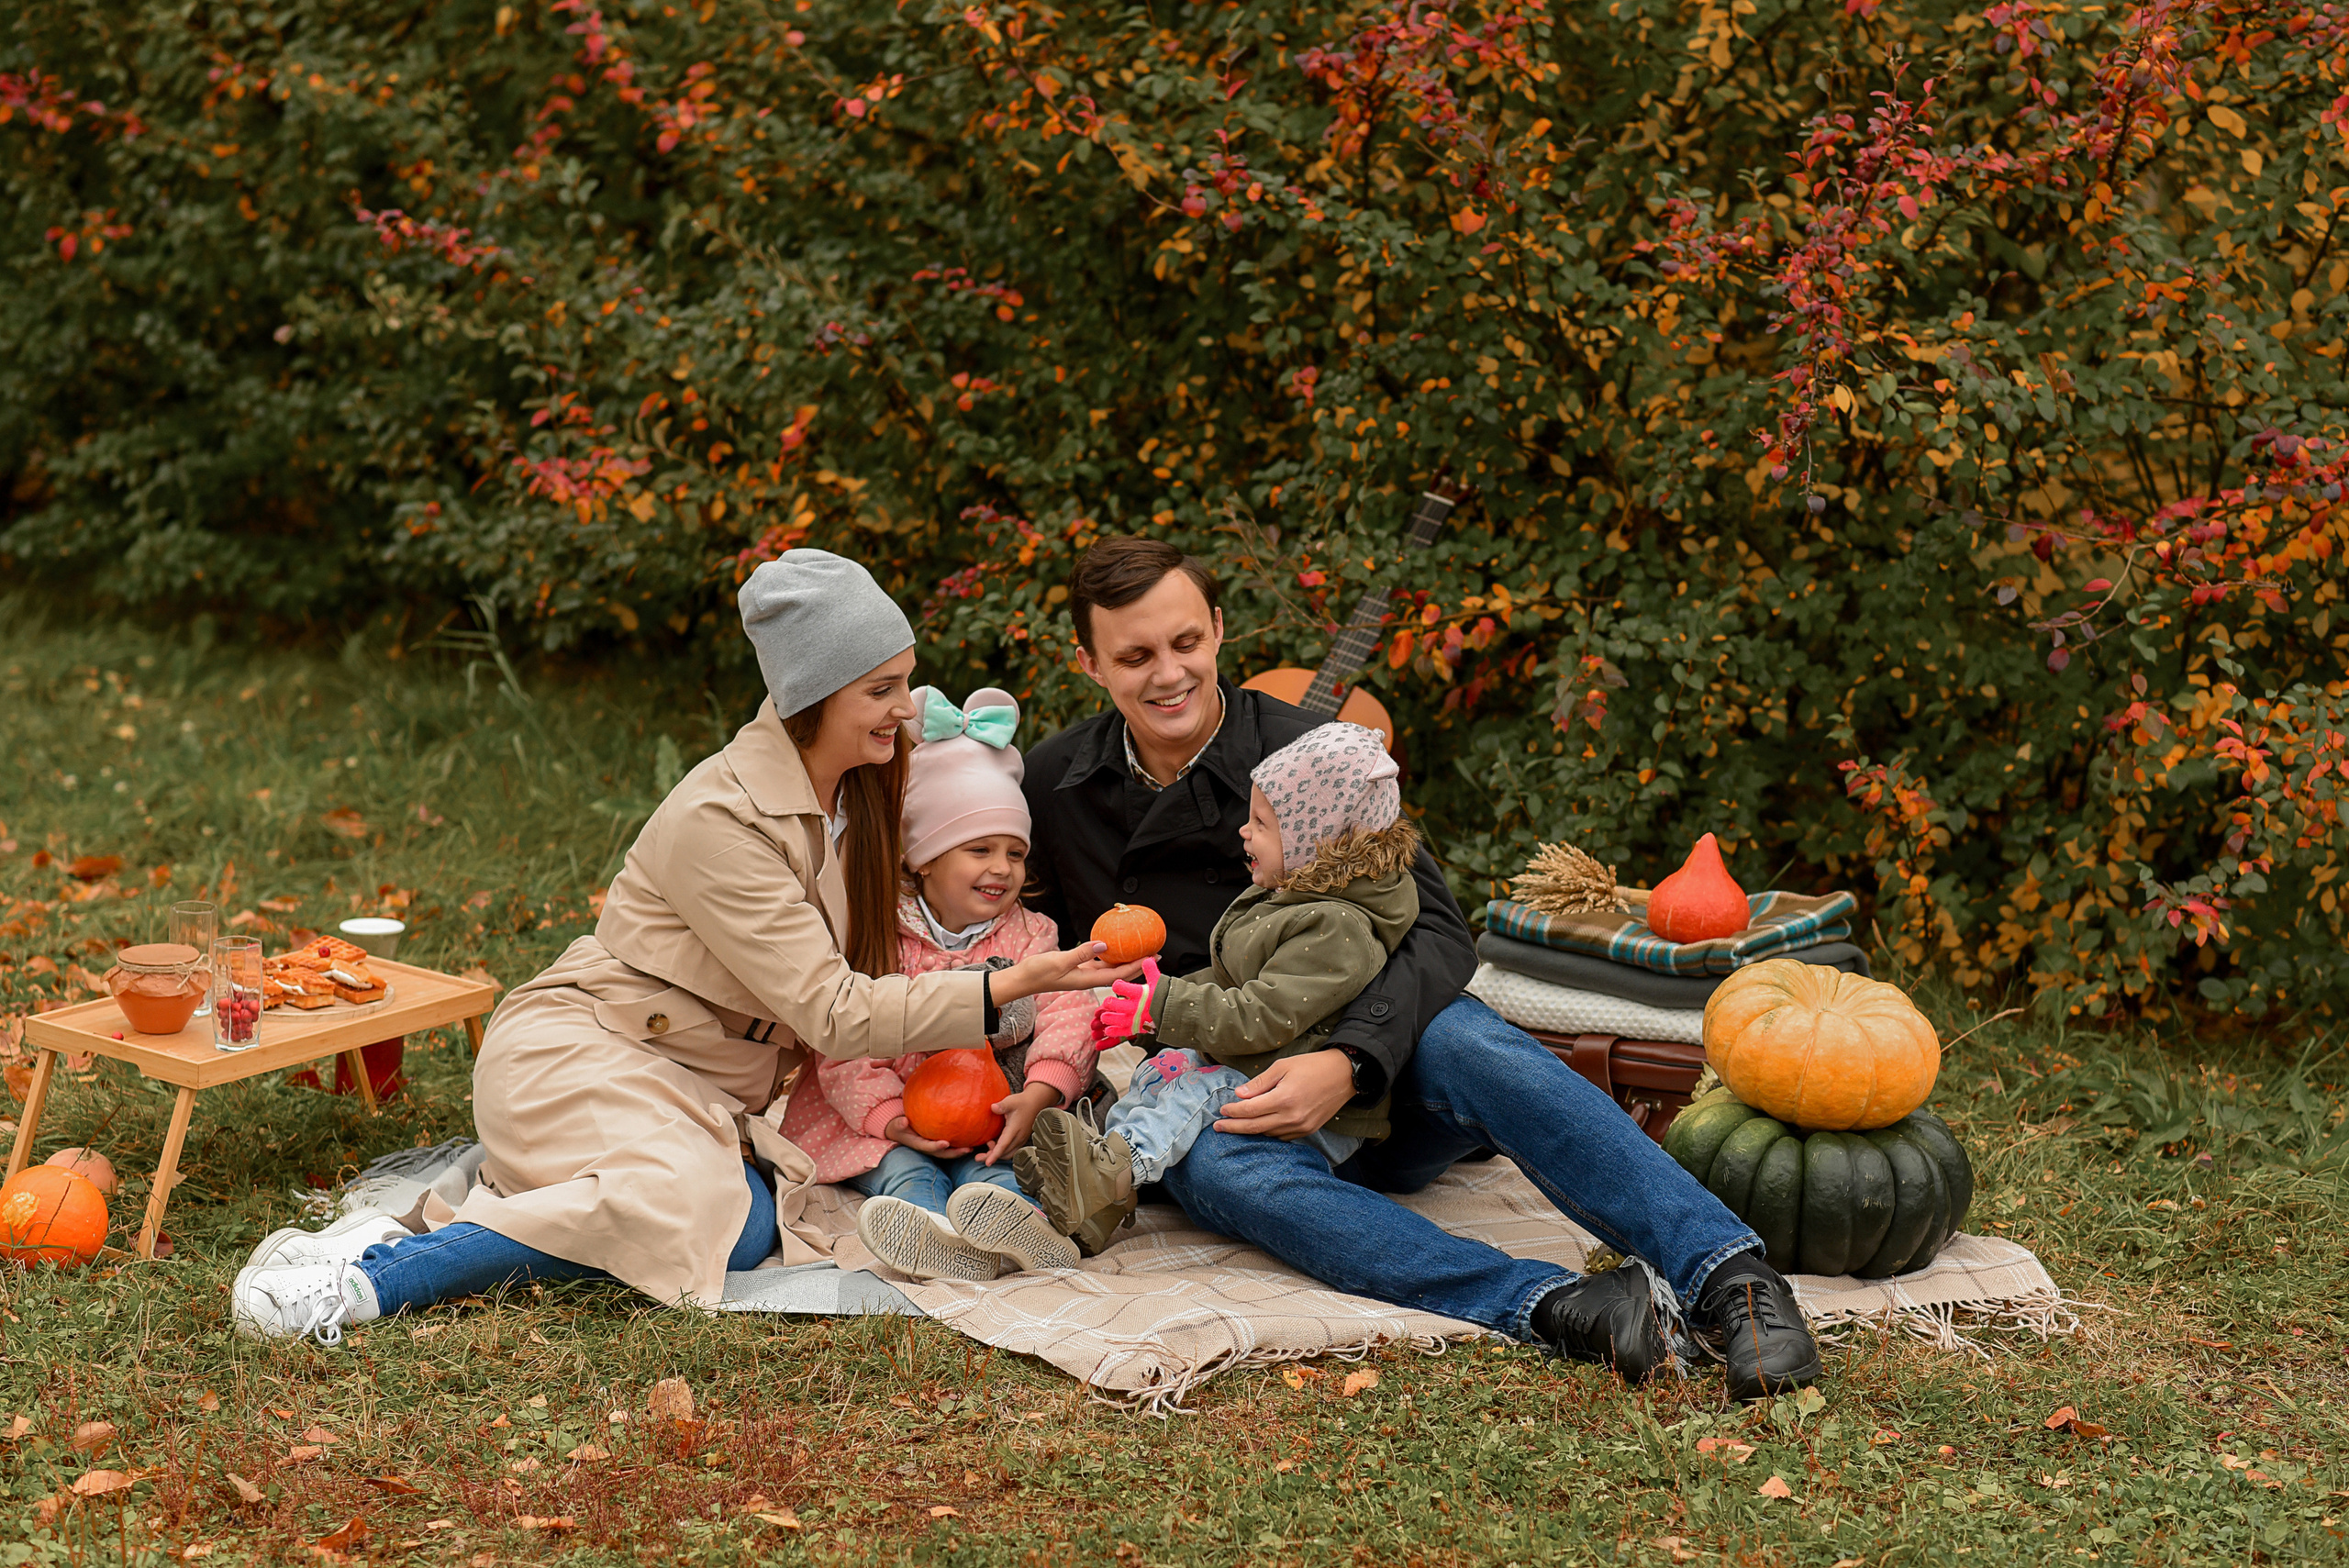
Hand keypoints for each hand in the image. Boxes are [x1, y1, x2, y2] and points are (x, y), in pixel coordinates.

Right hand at [883, 1116, 972, 1158]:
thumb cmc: (898, 1126)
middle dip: (955, 1153)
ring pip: (948, 1151)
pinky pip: (949, 1144)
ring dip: (960, 1151)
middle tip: (967, 1149)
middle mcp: (927, 1148)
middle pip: (943, 1153)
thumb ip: (899, 1124)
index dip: (937, 1147)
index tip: (946, 1143)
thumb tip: (904, 1121)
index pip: (929, 1147)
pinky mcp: (936, 1142)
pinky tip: (970, 1137)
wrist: (899, 1130)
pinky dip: (959, 1143)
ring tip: (973, 1147)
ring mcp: (933, 1146)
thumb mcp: (896, 1125)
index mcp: (918, 1144)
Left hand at [979, 1083, 1060, 1164]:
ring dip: (997, 1155)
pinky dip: (1002, 1151)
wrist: (1035, 1103)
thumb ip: (1002, 1105)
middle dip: (991, 1157)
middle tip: (978, 1157)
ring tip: (987, 1148)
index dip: (995, 1155)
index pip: (1003, 1145)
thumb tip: (992, 1107)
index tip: (987, 1163)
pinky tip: (994, 1144)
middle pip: (1004, 1153)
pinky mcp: (1020, 1139)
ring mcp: (1020, 1139)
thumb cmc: (1022, 1102)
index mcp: (1014, 1129)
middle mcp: (1018, 1137)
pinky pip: (1011, 1150)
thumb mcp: (1011, 1101)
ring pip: (1008, 1154)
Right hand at [996, 943, 1146, 1001]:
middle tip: (1155, 953)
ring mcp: (1084, 973)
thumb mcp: (1059, 961)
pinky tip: (1115, 945)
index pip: (1119, 974)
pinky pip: (1099, 960)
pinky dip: (1110, 954)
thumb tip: (1103, 945)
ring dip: (1126, 959)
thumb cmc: (1037, 972)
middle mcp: (1089, 978)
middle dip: (1138, 964)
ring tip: (1140, 948)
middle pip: (1120, 972)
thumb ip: (1081, 953)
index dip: (1137, 967)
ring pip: (1111, 967)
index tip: (1152, 958)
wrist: (1022, 979)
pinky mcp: (1078, 967)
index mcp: (1088, 980)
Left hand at [1089, 959, 1161, 1048]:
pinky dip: (1113, 1031)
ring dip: (1107, 1017)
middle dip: (1109, 1002)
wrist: (1173, 1014)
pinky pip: (1120, 1032)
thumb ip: (1150, 969)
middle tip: (1109, 1001)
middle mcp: (1134, 1007)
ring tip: (1106, 1014)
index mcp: (1139, 993)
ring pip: (1113, 1019)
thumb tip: (1146, 957)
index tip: (1118, 985)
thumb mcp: (1158, 981)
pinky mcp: (1134, 1029)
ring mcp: (1133, 1019)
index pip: (1120, 986)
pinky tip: (1108, 1029)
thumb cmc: (1165, 996)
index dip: (1117, 985)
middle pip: (1113, 1004)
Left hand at [1212, 1050, 1356, 1139]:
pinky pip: (1282, 1136)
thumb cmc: (1312, 1066)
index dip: (1233, 1111)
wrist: (1344, 1075)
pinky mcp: (1308, 1130)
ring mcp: (1300, 1126)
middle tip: (1218, 1128)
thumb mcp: (1283, 1066)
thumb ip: (1260, 1083)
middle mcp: (1291, 1117)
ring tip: (1236, 1127)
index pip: (1250, 1110)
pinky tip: (1259, 1128)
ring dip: (1250, 1131)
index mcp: (1283, 1099)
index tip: (1222, 1110)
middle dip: (1234, 1128)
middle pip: (1255, 1127)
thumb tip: (1239, 1094)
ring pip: (1267, 1134)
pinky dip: (1267, 1133)